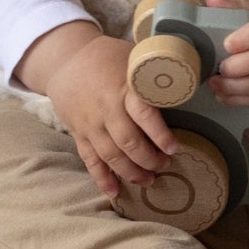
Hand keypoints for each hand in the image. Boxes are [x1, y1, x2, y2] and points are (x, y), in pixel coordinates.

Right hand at [45, 34, 178, 199]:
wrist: (64, 60)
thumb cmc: (106, 57)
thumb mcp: (132, 56)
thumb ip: (152, 74)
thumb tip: (185, 81)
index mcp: (122, 88)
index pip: (143, 115)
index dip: (160, 135)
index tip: (175, 148)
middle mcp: (106, 110)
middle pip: (128, 142)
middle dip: (150, 160)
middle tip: (165, 165)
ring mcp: (90, 124)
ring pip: (111, 156)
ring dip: (131, 173)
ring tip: (149, 180)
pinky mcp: (79, 134)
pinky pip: (90, 160)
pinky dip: (102, 178)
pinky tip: (115, 192)